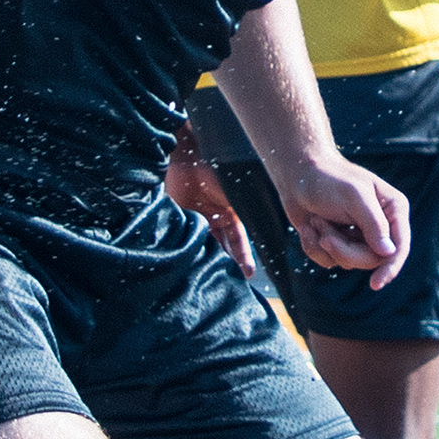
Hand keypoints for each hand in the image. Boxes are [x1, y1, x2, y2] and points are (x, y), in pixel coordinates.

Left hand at [164, 123, 252, 277]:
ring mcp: (198, 220)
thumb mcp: (235, 194)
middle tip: (233, 280)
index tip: (249, 274)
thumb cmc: (216, 172)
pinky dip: (195, 250)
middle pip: (224, 246)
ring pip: (208, 245)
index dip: (245, 257)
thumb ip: (244, 213)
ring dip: (213, 259)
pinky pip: (191, 239)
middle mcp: (216, 219)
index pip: (240, 240)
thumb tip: (255, 237)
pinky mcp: (183, 219)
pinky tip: (199, 262)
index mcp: (232, 213)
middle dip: (229, 262)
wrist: (188, 158)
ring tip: (218, 275)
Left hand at [277, 152, 409, 289]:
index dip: (391, 267)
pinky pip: (329, 261)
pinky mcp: (338, 243)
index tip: (376, 284)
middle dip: (343, 250)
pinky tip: (308, 226)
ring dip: (326, 243)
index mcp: (393, 209)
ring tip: (316, 220)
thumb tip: (389, 253)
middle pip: (372, 259)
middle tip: (325, 236)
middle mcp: (380, 225)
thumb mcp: (353, 197)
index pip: (400, 246)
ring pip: (349, 262)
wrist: (297, 176)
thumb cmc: (328, 179)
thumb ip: (373, 224)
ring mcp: (358, 236)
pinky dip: (314, 246)